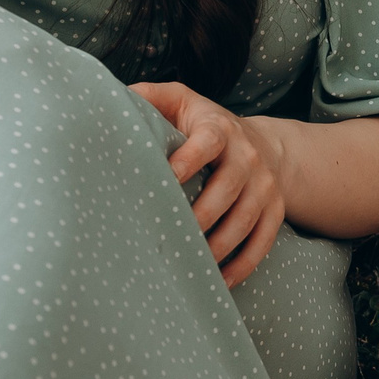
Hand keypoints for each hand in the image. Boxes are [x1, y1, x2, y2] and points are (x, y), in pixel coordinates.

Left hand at [130, 81, 286, 286]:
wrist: (263, 145)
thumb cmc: (205, 125)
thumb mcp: (180, 101)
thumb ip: (148, 97)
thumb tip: (102, 100)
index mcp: (219, 128)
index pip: (208, 142)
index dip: (187, 160)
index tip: (164, 180)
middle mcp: (247, 156)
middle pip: (228, 188)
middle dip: (200, 216)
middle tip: (169, 237)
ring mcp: (265, 186)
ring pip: (245, 220)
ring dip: (218, 246)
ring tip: (190, 264)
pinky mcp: (275, 210)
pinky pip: (263, 241)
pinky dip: (243, 265)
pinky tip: (219, 281)